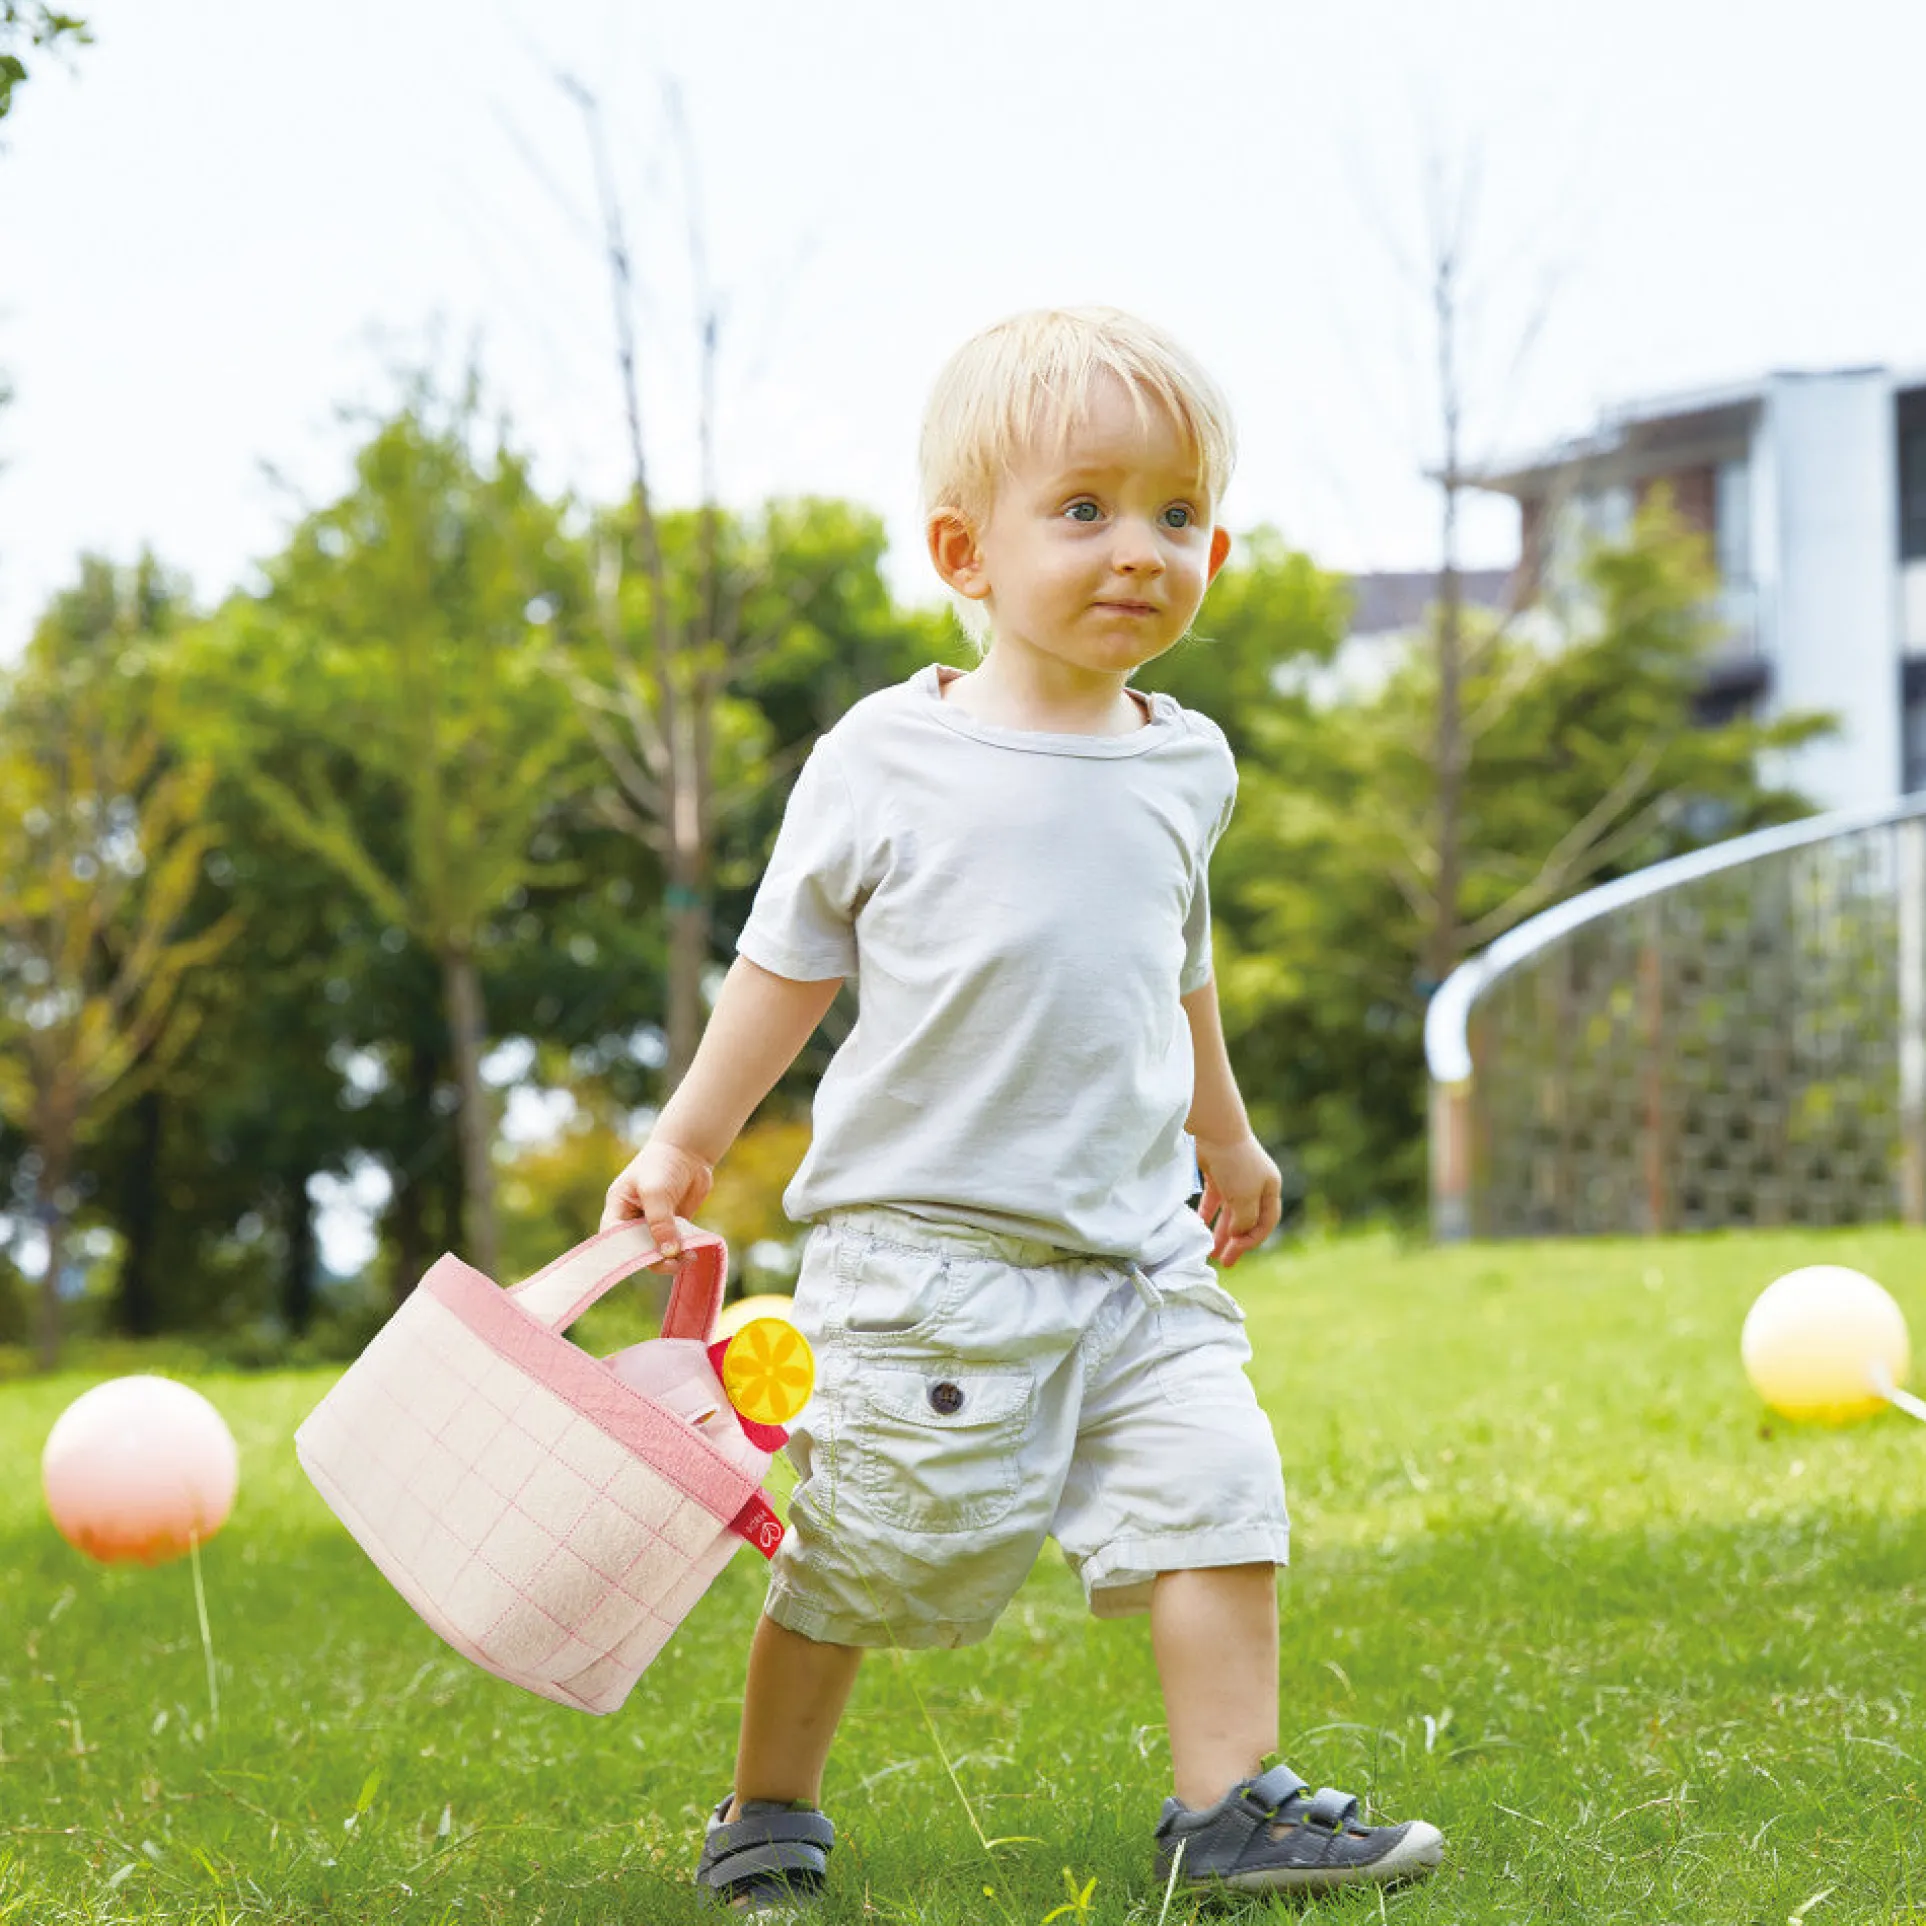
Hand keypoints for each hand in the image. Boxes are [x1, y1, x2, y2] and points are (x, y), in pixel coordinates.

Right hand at [600, 1137, 714, 1257]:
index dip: (622, 1254)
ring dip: (671, 1258)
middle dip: (653, 1259)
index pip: (613, 1239)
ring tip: (689, 1256)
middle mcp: (633, 1219)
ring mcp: (654, 1223)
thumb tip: (668, 1252)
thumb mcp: (655, 1191)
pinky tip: (693, 1252)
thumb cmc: (663, 1164)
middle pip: (636, 1250)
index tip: (642, 1262)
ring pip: (657, 1251)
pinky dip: (682, 1252)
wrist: (690, 1151)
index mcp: (619, 1208)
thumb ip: (659, 1222)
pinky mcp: (673, 1225)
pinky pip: (674, 1246)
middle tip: (673, 1262)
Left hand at [1193, 1131, 1280, 1266]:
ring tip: (1210, 1250)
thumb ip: (1244, 1221)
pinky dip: (1207, 1213)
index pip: (1266, 1222)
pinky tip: (1199, 1226)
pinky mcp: (1217, 1172)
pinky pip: (1214, 1199)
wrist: (1215, 1130)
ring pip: (1229, 1211)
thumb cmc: (1236, 1164)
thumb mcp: (1245, 1198)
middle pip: (1247, 1219)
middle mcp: (1256, 1183)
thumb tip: (1238, 1234)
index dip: (1252, 1240)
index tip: (1235, 1252)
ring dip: (1221, 1231)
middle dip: (1236, 1241)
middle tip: (1224, 1261)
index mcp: (1270, 1188)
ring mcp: (1236, 1178)